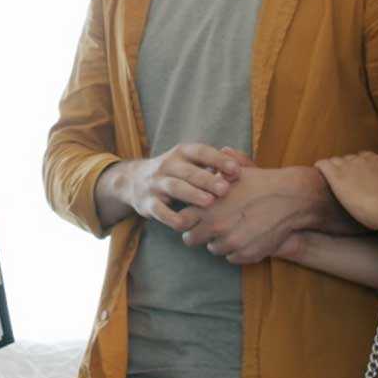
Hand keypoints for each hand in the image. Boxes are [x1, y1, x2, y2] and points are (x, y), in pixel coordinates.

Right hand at [95, 142, 242, 229]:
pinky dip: (171, 217)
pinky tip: (185, 224)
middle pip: (188, 171)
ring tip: (209, 202)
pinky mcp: (147, 203)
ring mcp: (155, 183)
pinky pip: (159, 210)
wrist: (133, 180)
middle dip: (207, 179)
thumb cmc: (177, 172)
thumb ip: (216, 164)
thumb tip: (243, 167)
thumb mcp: (191, 162)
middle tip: (225, 189)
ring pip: (174, 187)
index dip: (218, 159)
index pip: (201, 152)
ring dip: (191, 194)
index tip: (236, 169)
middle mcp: (167, 165)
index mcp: (182, 152)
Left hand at [181, 166, 330, 264]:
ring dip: (218, 241)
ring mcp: (232, 243)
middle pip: (191, 240)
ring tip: (230, 228)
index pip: (181, 220)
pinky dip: (235, 249)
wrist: (290, 198)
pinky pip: (232, 257)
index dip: (186, 218)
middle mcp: (217, 227)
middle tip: (208, 226)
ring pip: (213, 249)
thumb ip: (214, 172)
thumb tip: (204, 166)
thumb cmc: (261, 182)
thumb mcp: (234, 172)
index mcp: (208, 207)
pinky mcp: (247, 254)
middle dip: (198, 233)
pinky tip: (244, 235)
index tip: (192, 216)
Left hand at [314, 153, 377, 230]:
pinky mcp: (336, 175)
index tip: (360, 178)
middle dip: (347, 169)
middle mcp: (362, 159)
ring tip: (333, 182)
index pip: (364, 158)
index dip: (360, 168)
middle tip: (348, 183)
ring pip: (335, 161)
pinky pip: (322, 164)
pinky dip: (320, 167)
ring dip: (334, 170)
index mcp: (377, 160)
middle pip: (349, 159)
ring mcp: (347, 166)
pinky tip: (318, 173)